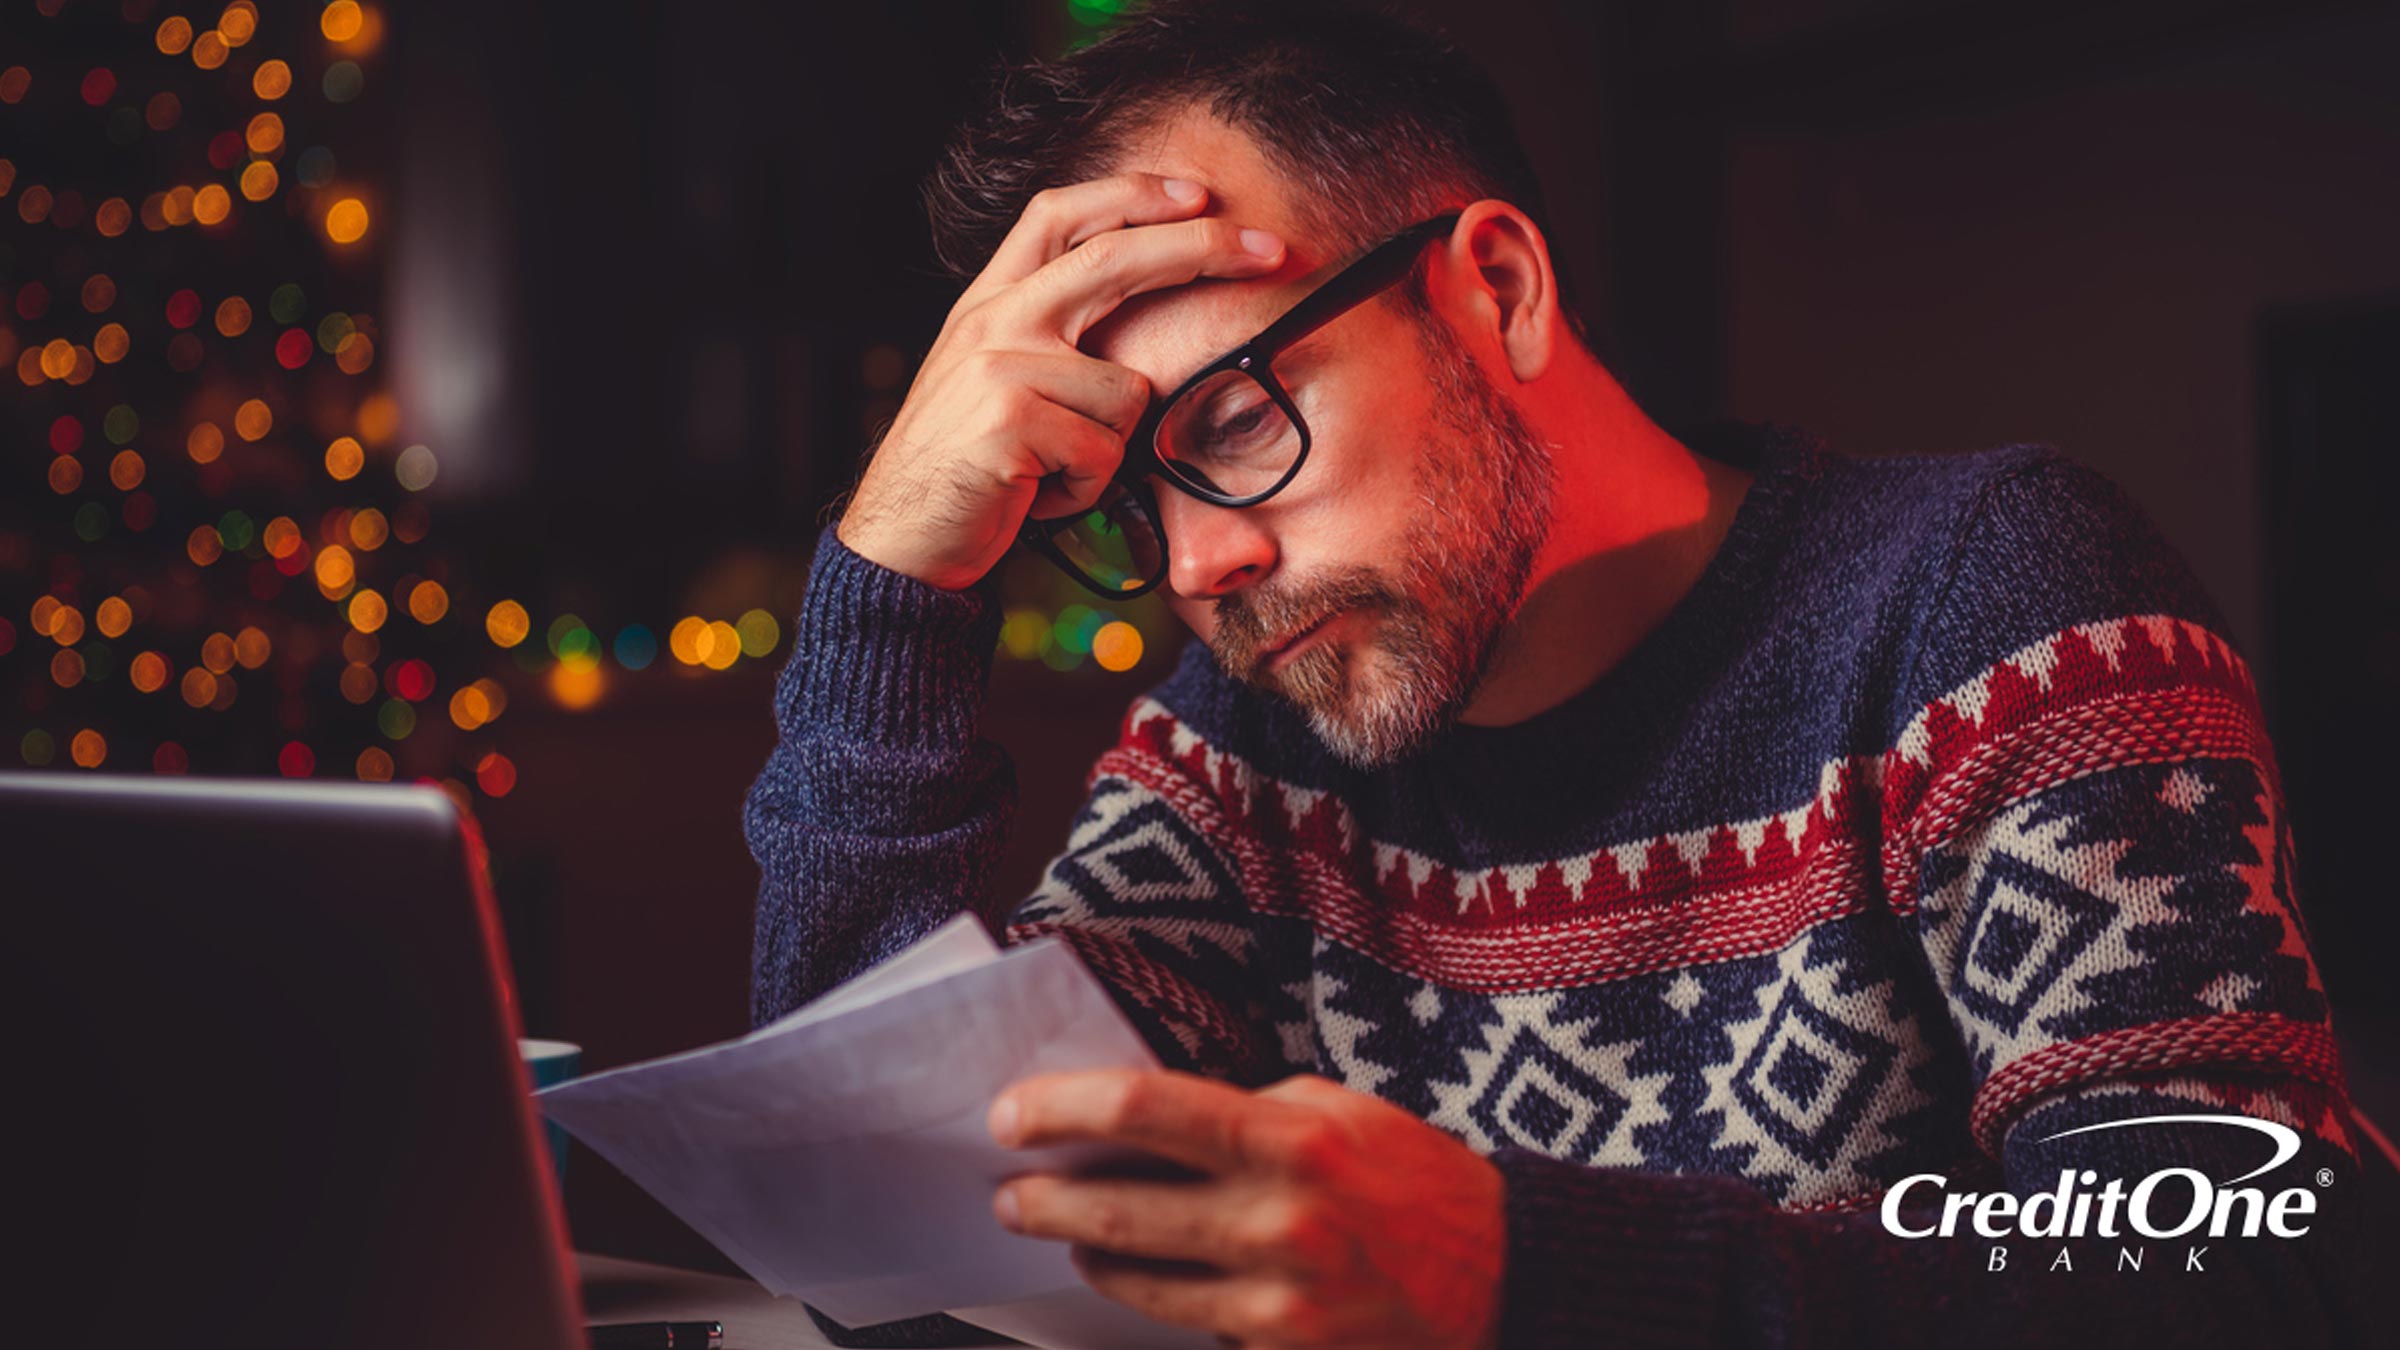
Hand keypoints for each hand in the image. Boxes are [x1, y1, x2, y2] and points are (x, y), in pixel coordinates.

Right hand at [837, 172, 1287, 590]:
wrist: (895, 543)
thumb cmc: (967, 471)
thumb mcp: (994, 381)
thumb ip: (1048, 337)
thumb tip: (1140, 316)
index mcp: (989, 301)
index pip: (1060, 215)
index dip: (1132, 195)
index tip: (1198, 194)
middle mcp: (993, 320)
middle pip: (1114, 259)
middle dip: (1205, 249)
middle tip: (1271, 250)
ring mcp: (999, 366)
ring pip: (1127, 392)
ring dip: (1107, 450)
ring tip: (1049, 471)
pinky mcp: (1011, 421)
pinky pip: (1105, 453)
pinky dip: (1085, 490)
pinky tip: (1037, 495)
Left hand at [987, 1069, 1504, 1349]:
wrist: (1503, 1275)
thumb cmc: (1412, 1179)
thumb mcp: (1334, 1111)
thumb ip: (1242, 1112)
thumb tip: (1137, 1119)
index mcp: (1291, 1138)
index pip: (1144, 1108)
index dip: (1061, 1108)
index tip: (1011, 1114)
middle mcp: (1279, 1221)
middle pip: (1116, 1207)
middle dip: (1043, 1200)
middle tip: (1009, 1191)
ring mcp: (1279, 1301)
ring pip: (1137, 1279)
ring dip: (1089, 1251)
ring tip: (1071, 1230)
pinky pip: (1190, 1326)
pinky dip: (1156, 1298)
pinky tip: (1138, 1277)